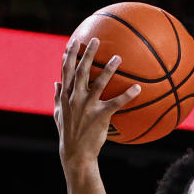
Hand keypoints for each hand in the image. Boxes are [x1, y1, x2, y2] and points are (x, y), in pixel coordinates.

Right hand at [54, 26, 141, 167]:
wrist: (76, 154)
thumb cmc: (68, 135)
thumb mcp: (58, 115)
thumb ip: (57, 98)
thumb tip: (55, 83)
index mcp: (65, 96)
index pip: (66, 70)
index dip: (69, 54)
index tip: (74, 41)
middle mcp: (75, 98)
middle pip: (81, 70)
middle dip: (88, 53)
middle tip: (96, 40)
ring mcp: (87, 107)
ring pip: (99, 83)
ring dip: (109, 69)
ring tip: (118, 57)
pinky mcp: (100, 116)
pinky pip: (116, 103)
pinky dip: (127, 95)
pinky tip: (138, 88)